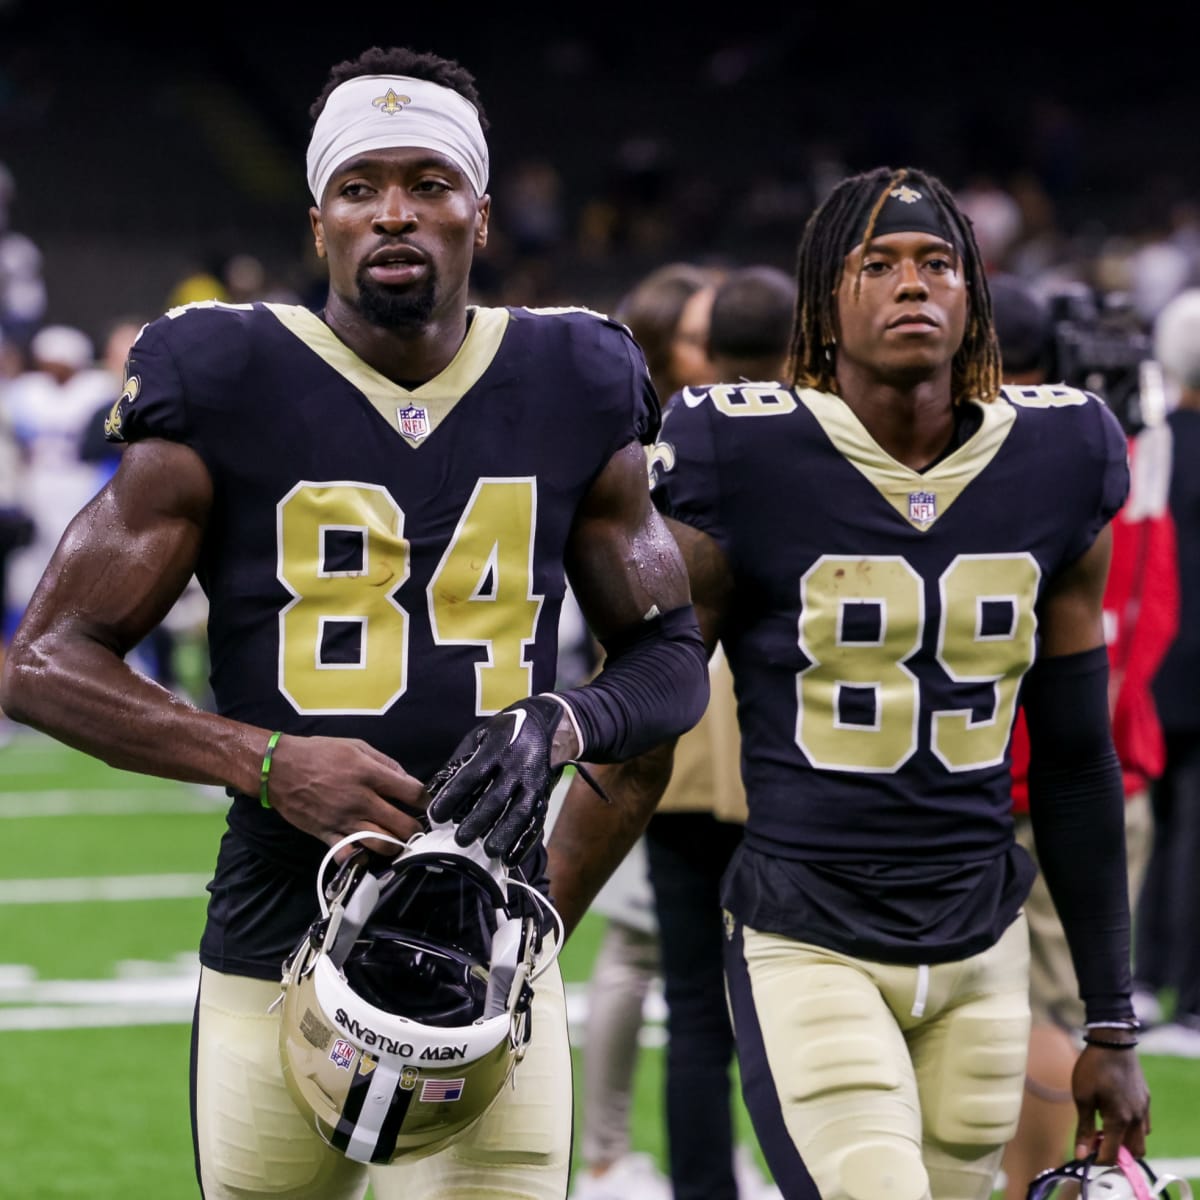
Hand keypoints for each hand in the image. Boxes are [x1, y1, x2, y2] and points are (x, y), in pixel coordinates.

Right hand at [262, 733, 427, 853]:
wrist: (278, 769)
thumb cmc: (320, 753)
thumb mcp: (356, 746)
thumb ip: (384, 762)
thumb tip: (406, 778)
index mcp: (369, 774)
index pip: (411, 792)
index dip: (425, 800)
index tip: (426, 803)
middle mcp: (360, 801)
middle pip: (402, 824)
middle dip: (415, 829)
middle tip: (417, 828)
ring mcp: (344, 821)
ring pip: (381, 844)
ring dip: (396, 846)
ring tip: (399, 842)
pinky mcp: (327, 834)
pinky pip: (350, 854)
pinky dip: (362, 856)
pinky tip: (368, 851)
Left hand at [426, 695, 566, 865]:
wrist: (545, 724)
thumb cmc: (504, 732)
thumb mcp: (480, 736)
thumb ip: (459, 761)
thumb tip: (433, 788)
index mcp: (497, 749)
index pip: (472, 775)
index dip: (453, 795)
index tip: (436, 815)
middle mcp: (517, 766)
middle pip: (497, 797)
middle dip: (479, 820)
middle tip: (460, 840)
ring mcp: (534, 782)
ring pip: (520, 812)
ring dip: (505, 834)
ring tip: (488, 852)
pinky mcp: (544, 795)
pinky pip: (536, 821)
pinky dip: (525, 841)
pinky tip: (512, 857)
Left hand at [1072, 1042, 1150, 1163]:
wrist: (1112, 1041)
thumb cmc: (1093, 1068)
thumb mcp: (1082, 1097)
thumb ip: (1084, 1128)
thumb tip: (1081, 1154)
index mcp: (1120, 1120)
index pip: (1113, 1154)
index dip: (1097, 1158)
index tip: (1084, 1152)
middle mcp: (1138, 1119)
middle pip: (1134, 1152)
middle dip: (1116, 1152)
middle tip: (1097, 1141)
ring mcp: (1145, 1108)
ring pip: (1141, 1138)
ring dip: (1126, 1140)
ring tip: (1104, 1127)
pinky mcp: (1146, 1099)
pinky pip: (1144, 1124)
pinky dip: (1132, 1127)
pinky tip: (1115, 1113)